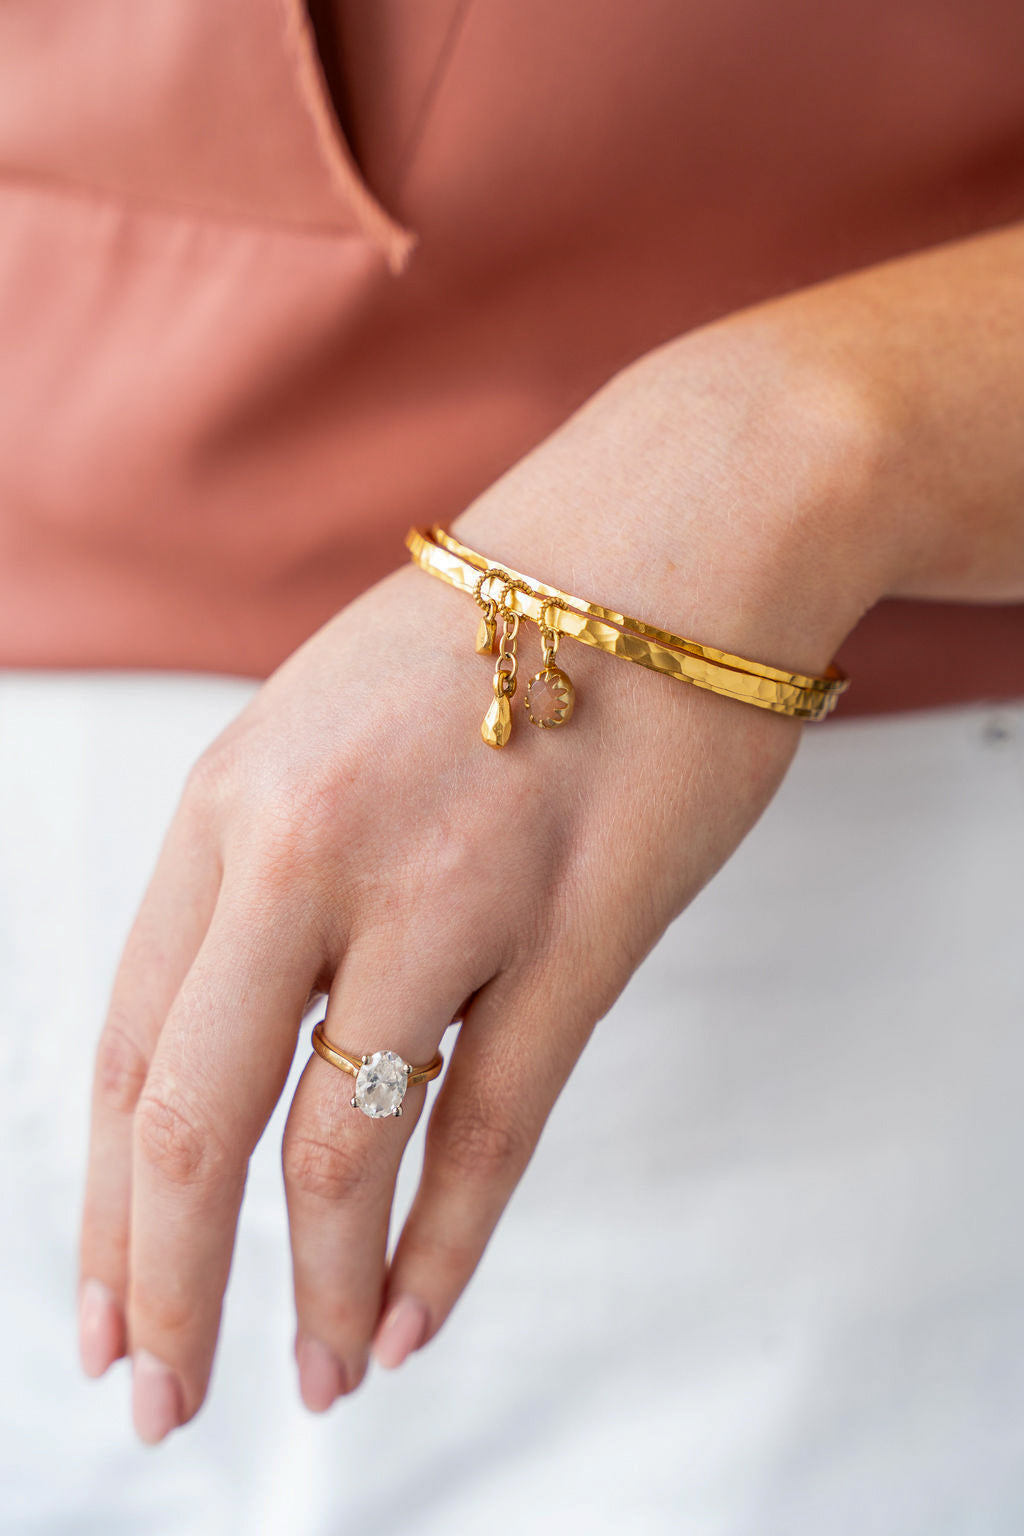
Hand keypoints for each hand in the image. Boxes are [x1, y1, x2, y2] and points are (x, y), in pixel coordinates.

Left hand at [76, 324, 880, 1442]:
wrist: (674, 531)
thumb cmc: (503, 632)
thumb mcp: (321, 726)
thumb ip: (263, 873)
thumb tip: (232, 1041)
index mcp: (231, 800)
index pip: (124, 1045)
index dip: (101, 1204)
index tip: (104, 1309)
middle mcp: (310, 849)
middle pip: (192, 1118)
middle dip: (167, 1285)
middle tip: (162, 1397)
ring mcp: (444, 888)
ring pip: (341, 1141)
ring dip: (321, 1287)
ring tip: (321, 1377)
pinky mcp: (574, 924)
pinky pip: (490, 1121)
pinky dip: (447, 1239)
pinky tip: (417, 1313)